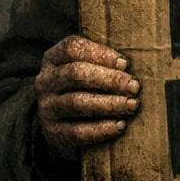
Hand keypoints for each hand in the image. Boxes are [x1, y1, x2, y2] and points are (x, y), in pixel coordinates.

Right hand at [35, 36, 139, 160]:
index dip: (100, 54)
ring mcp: (47, 108)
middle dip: (109, 80)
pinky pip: (78, 131)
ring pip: (77, 102)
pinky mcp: (54, 132)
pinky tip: (120, 126)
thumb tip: (128, 66)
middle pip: (76, 74)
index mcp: (53, 59)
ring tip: (131, 105)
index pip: (72, 48)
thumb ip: (102, 63)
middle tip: (134, 87)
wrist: (63, 128)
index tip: (125, 64)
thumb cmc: (84, 91)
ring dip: (109, 104)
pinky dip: (102, 128)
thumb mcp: (87, 70)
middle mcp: (45, 82)